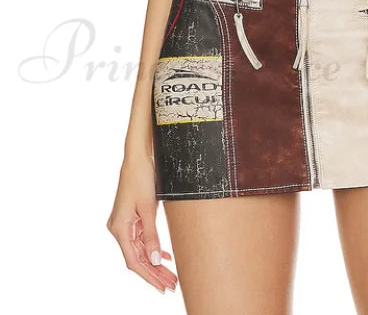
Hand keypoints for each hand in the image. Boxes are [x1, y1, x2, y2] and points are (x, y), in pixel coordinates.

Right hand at [107, 153, 177, 293]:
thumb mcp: (149, 208)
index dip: (149, 276)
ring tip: (171, 275)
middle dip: (154, 273)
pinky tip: (163, 257)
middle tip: (172, 285)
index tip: (162, 287)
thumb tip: (154, 260)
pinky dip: (152, 248)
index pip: (134, 261)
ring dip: (155, 262)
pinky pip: (141, 239)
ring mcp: (125, 223)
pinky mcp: (131, 218)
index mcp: (119, 228)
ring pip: (141, 249)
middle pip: (138, 258)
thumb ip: (151, 235)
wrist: (138, 157)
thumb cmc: (141, 178)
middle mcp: (119, 228)